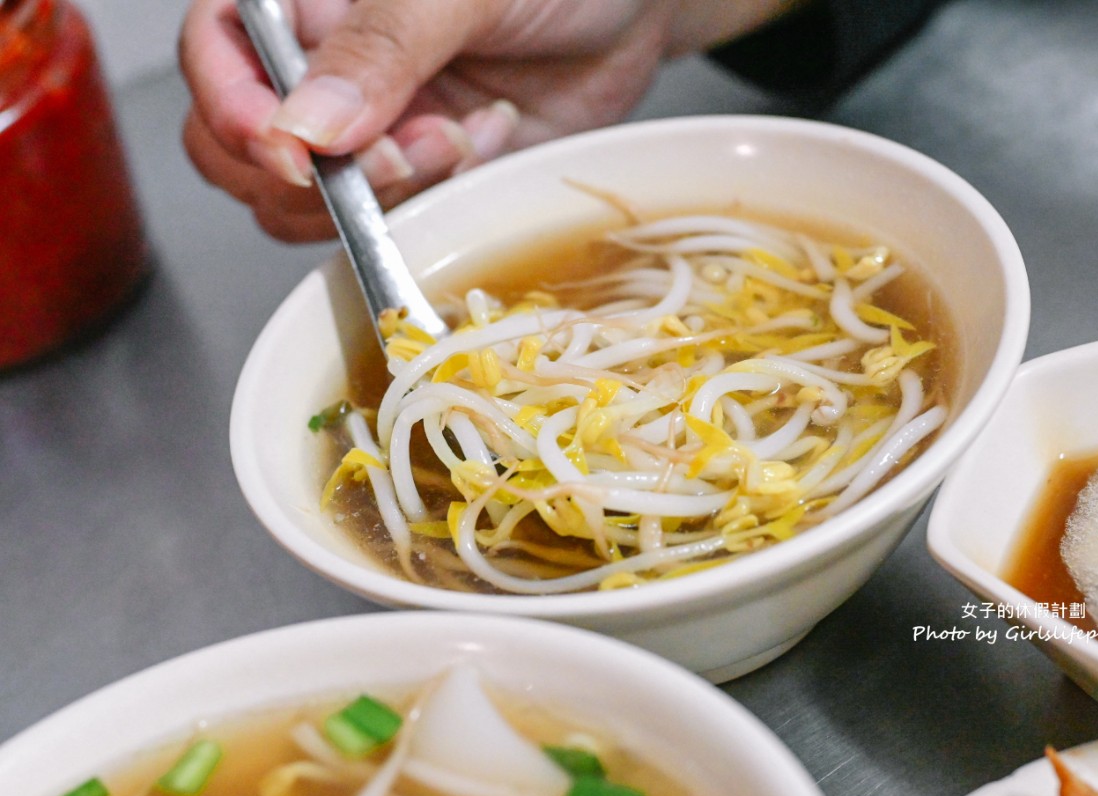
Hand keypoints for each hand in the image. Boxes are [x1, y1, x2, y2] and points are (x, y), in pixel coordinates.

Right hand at [181, 0, 686, 240]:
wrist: (632, 13)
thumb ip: (382, 45)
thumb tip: (305, 127)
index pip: (215, 50)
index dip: (232, 107)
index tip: (292, 150)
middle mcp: (321, 65)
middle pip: (235, 147)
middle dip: (310, 173)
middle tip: (398, 152)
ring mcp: (365, 128)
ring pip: (303, 204)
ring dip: (380, 194)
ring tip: (455, 137)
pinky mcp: (416, 176)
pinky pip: (384, 223)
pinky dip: (432, 203)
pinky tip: (485, 142)